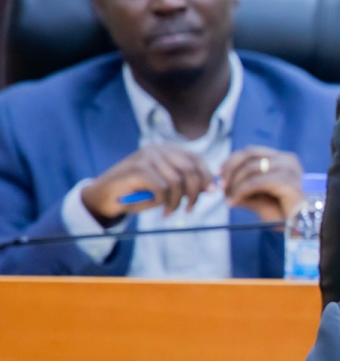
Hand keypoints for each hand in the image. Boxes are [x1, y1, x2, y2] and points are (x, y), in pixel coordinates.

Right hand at [81, 145, 214, 223]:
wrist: (105, 198)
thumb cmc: (138, 193)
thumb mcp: (167, 189)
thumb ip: (187, 184)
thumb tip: (213, 187)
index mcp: (167, 150)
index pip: (196, 159)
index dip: (207, 176)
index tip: (211, 193)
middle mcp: (158, 149)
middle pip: (190, 170)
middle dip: (195, 192)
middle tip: (189, 209)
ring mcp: (147, 156)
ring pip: (177, 181)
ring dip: (177, 201)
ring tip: (170, 211)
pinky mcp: (137, 168)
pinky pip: (162, 187)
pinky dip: (165, 202)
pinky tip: (161, 210)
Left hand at [221, 147, 302, 221]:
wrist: (302, 228)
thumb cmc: (283, 214)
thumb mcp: (258, 198)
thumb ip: (242, 189)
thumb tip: (221, 185)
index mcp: (282, 159)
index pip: (250, 152)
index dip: (231, 161)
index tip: (218, 175)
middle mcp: (286, 159)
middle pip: (248, 155)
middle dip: (229, 170)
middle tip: (220, 187)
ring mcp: (288, 168)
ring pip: (250, 169)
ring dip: (234, 184)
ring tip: (228, 199)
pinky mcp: (287, 180)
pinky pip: (256, 182)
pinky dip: (240, 192)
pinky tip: (233, 203)